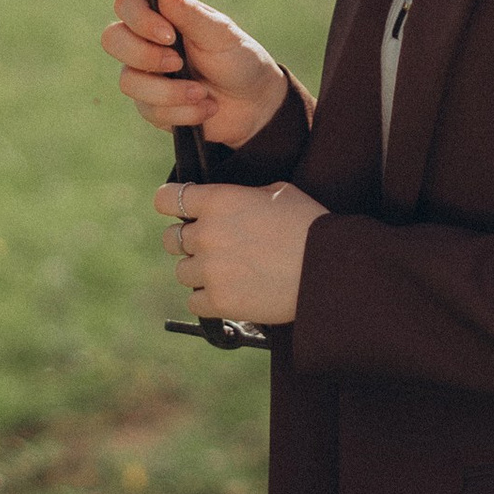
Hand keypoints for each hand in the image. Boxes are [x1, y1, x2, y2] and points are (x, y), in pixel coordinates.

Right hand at [100, 0, 287, 150]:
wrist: (254, 104)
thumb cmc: (238, 59)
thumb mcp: (220, 34)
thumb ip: (189, 13)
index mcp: (162, 14)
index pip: (126, 5)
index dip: (139, 20)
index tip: (169, 35)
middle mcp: (146, 42)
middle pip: (112, 39)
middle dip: (144, 56)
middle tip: (178, 63)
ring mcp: (145, 75)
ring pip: (128, 81)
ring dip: (169, 91)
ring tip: (202, 93)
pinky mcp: (152, 106)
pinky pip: (150, 110)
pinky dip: (183, 111)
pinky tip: (206, 108)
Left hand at [154, 176, 324, 327]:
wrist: (328, 269)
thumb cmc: (309, 225)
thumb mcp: (277, 192)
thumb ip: (242, 196)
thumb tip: (230, 202)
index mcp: (218, 201)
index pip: (166, 198)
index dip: (171, 203)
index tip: (179, 210)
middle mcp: (207, 234)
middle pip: (170, 239)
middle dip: (187, 242)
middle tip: (212, 246)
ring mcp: (210, 270)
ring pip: (182, 272)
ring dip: (199, 272)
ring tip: (228, 272)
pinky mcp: (219, 302)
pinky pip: (194, 302)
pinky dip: (208, 299)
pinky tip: (231, 292)